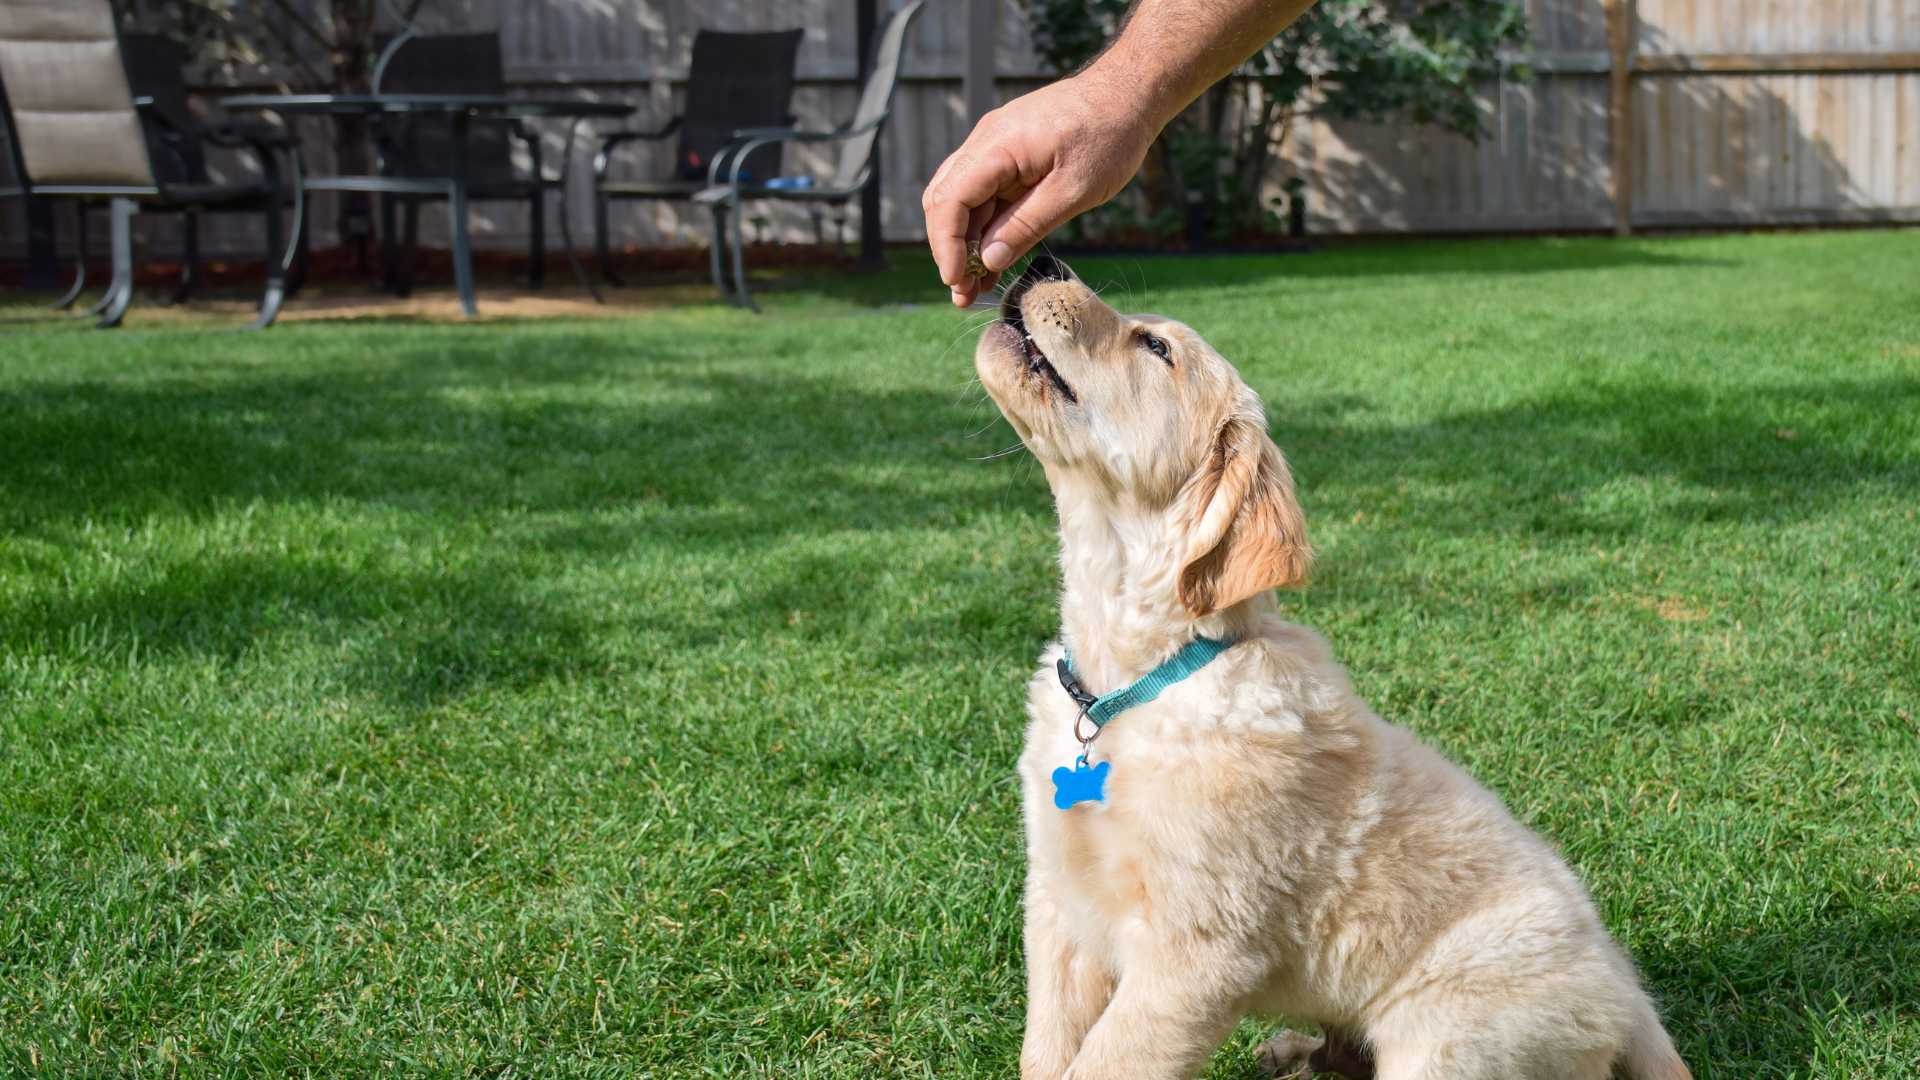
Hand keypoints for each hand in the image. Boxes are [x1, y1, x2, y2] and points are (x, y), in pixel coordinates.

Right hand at [922, 72, 1158, 307]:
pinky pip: (986, 193)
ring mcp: (995, 146)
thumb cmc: (1109, 136)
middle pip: (946, 201)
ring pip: (963, 200)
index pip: (949, 200)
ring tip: (976, 287)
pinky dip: (986, 227)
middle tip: (964, 294)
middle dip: (950, 250)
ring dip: (966, 243)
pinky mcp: (1009, 154)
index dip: (947, 245)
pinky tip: (993, 261)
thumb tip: (988, 260)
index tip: (957, 280)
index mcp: (997, 146)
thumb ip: (1027, 224)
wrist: (1129, 94)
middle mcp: (986, 142)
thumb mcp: (1073, 190)